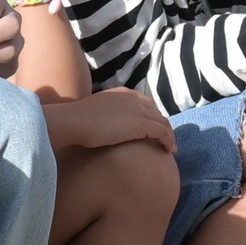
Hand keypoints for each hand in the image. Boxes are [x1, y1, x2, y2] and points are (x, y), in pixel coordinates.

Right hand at [51, 87, 177, 152]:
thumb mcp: (95, 112)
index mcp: (123, 93)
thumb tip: (102, 125)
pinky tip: (169, 151)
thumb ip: (104, 114)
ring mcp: (139, 110)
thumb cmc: (77, 120)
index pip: (145, 103)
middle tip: (165, 140)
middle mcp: (134, 98)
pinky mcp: (142, 124)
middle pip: (156, 112)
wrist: (75, 121)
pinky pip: (163, 132)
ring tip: (170, 148)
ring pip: (163, 122)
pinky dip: (168, 140)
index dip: (151, 117)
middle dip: (162, 126)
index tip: (153, 130)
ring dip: (169, 135)